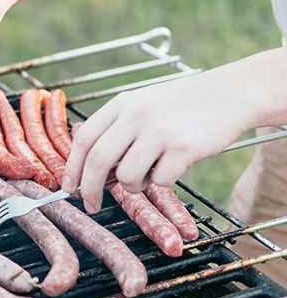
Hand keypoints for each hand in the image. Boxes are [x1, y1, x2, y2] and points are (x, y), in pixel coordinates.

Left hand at [62, 64, 260, 212]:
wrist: (228, 93)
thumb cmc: (180, 105)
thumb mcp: (141, 104)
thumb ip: (116, 130)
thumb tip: (91, 169)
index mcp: (121, 104)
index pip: (84, 139)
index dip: (72, 167)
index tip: (68, 187)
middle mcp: (136, 115)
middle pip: (97, 161)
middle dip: (89, 190)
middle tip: (91, 205)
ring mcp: (159, 131)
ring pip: (127, 176)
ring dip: (134, 185)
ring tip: (149, 173)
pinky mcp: (184, 147)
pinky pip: (161, 181)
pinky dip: (164, 181)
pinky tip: (174, 165)